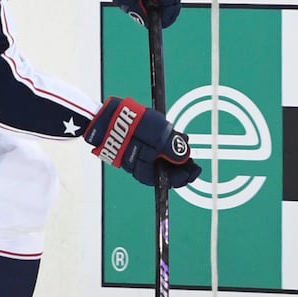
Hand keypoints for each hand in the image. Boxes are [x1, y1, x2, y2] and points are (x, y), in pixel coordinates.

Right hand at [84, 97, 200, 188]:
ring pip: (154, 160)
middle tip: (189, 156)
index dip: (184, 175)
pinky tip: (162, 136)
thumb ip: (173, 148)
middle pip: (162, 171)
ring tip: (179, 141)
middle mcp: (136, 167)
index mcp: (145, 169)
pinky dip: (157, 147)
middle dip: (178, 164)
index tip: (195, 168)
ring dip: (168, 154)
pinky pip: (144, 151)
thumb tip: (184, 158)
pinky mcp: (124, 147)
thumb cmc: (130, 125)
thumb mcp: (159, 135)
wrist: (102, 117)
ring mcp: (129, 157)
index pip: (169, 180)